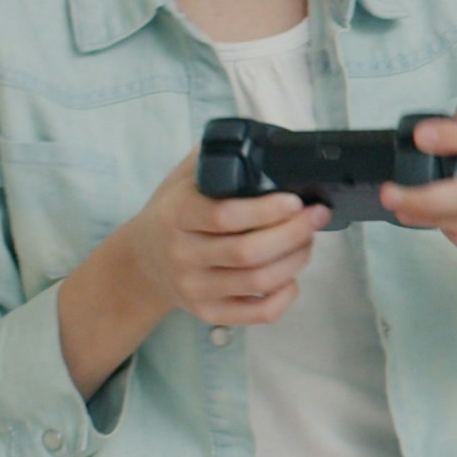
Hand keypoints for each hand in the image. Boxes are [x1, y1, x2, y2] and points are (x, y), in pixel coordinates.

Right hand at [111, 153, 329, 327]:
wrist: (141, 262)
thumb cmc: (172, 214)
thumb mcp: (181, 180)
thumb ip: (214, 159)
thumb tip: (262, 142)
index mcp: (176, 216)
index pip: (224, 215)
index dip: (266, 210)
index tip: (295, 200)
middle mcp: (182, 255)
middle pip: (249, 252)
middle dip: (294, 232)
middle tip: (316, 216)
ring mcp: (195, 288)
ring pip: (258, 281)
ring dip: (295, 259)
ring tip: (307, 240)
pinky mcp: (208, 313)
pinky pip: (256, 313)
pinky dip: (284, 296)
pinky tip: (292, 277)